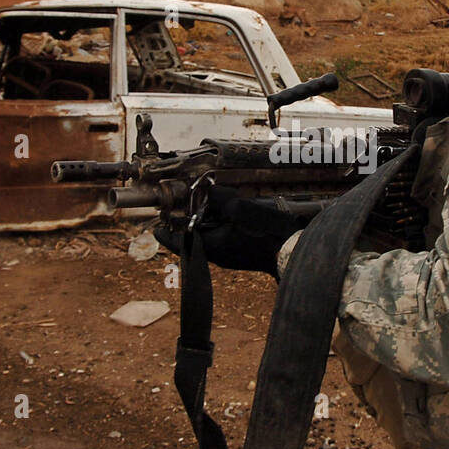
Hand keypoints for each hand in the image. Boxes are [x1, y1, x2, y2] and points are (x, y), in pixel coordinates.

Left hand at [153, 187, 306, 276]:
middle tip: (190, 202)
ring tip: (214, 202)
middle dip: (193, 218)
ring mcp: (231, 256)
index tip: (156, 228)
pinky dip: (223, 224)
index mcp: (211, 248)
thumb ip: (218, 198)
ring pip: (211, 235)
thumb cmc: (265, 234)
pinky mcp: (243, 253)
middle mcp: (218, 255)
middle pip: (196, 234)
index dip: (167, 233)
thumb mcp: (239, 209)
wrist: (292, 251)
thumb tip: (210, 192)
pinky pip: (225, 237)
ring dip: (210, 219)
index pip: (180, 242)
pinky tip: (232, 212)